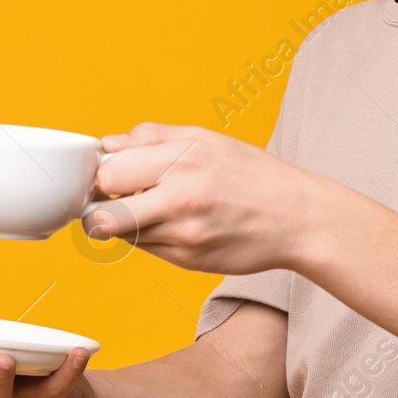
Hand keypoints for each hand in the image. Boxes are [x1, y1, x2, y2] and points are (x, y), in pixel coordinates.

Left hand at [79, 122, 319, 274]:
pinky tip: (174, 224)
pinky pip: (146, 249)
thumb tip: (107, 145)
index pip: (109, 171)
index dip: (100, 174)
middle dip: (98, 207)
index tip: (108, 174)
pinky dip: (148, 237)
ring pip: (121, 235)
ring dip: (123, 224)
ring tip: (148, 209)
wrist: (298, 218)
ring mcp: (184, 235)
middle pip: (103, 213)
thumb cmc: (252, 174)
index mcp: (185, 158)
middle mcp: (182, 197)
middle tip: (113, 198)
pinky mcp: (187, 261)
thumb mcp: (206, 138)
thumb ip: (152, 137)